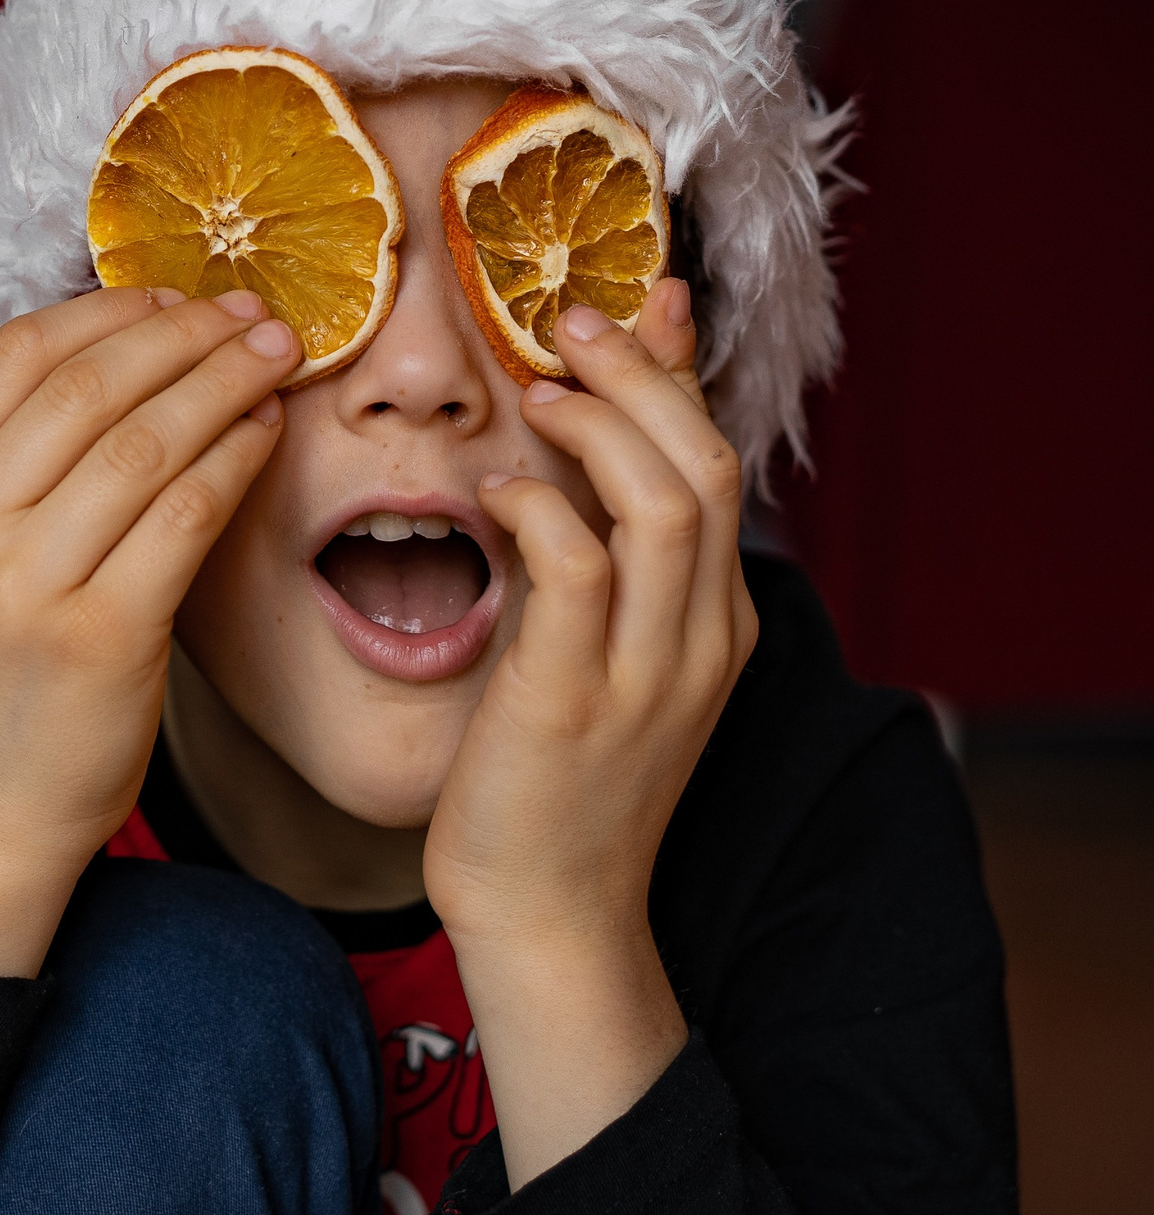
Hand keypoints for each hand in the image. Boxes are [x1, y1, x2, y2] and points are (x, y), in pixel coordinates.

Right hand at [0, 286, 301, 975]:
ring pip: (146, 442)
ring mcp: (24, 584)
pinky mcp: (99, 638)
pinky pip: (185, 515)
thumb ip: (15, 459)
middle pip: (90, 386)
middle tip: (253, 314)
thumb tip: (135, 349)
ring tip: (275, 358)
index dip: (111, 310)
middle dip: (187, 334)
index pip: (17, 354)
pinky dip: (235, 460)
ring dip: (226, 383)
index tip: (176, 295)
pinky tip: (264, 435)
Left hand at [429, 279, 757, 1183]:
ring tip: (540, 389)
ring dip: (602, 428)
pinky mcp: (571, 701)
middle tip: (572, 322)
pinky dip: (541, 509)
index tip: (643, 299)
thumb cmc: (553, 779)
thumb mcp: (599, 655)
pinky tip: (496, 490)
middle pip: (705, 466)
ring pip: (665, 506)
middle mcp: (698, 640)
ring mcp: (645, 672)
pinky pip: (577, 572)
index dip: (680, 373)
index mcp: (713, 625)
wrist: (549, 916)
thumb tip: (577, 463)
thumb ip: (601, 558)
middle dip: (644, 377)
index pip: (717, 464)